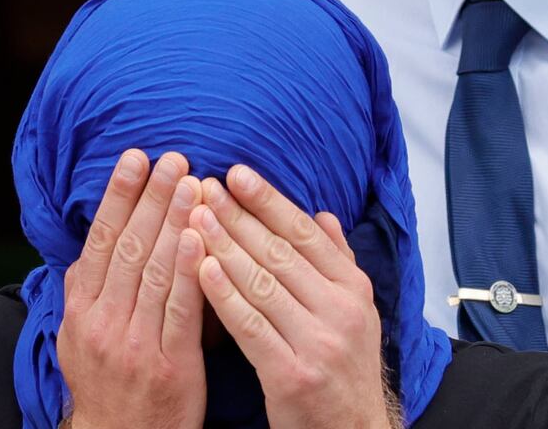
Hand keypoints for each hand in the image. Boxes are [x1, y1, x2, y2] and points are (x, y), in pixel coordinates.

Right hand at [58, 150, 206, 428]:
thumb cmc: (108, 382)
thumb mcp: (80, 336)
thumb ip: (90, 289)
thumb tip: (99, 241)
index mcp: (81, 310)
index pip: (100, 240)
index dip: (118, 196)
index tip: (135, 158)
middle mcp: (102, 321)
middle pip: (128, 247)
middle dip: (150, 198)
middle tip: (172, 158)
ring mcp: (134, 343)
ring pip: (152, 271)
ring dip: (172, 221)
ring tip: (191, 181)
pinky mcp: (168, 365)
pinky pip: (179, 310)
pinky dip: (187, 270)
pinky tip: (198, 235)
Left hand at [192, 165, 393, 428]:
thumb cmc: (343, 367)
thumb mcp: (354, 310)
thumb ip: (337, 260)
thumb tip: (322, 214)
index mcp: (353, 289)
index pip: (305, 233)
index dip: (268, 200)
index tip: (236, 173)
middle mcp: (341, 310)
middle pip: (279, 251)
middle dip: (237, 216)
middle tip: (204, 187)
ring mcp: (319, 342)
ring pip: (262, 282)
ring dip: (224, 246)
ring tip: (193, 216)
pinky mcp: (292, 374)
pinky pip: (250, 325)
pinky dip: (224, 294)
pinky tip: (199, 268)